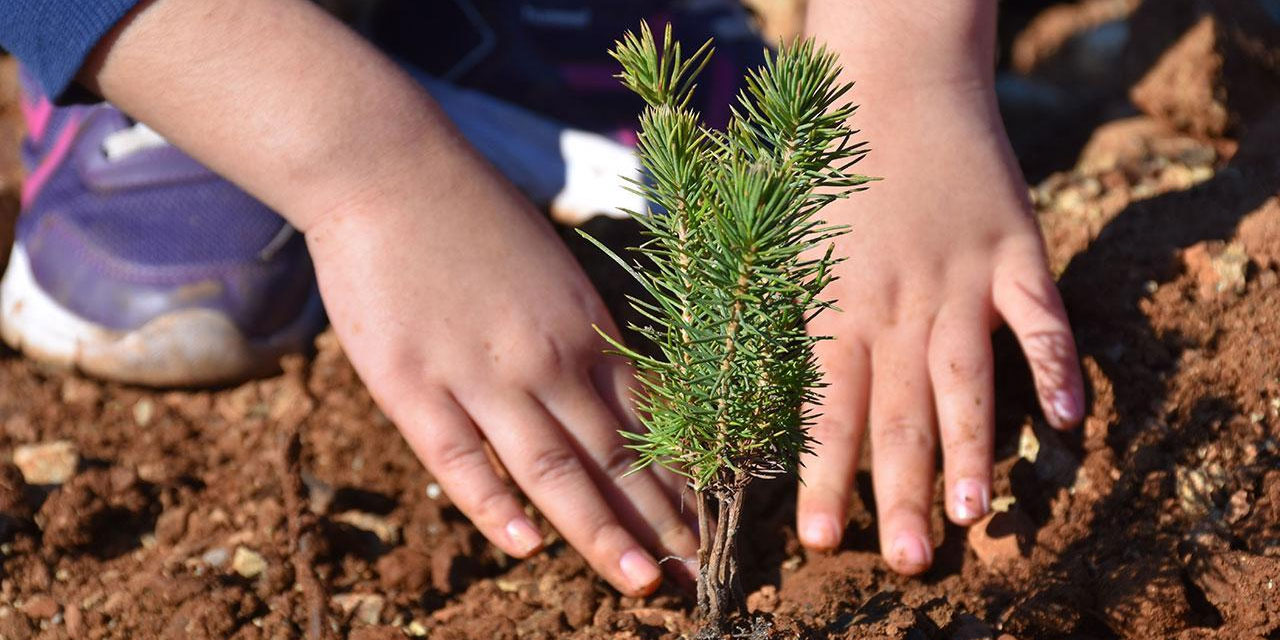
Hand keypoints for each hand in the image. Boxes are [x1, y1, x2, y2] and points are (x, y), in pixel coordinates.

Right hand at [305, 163, 697, 595]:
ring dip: (602, 531)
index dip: (680, 479)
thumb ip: (580, 334)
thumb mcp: (551, 269)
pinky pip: (461, 458)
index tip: (711, 525)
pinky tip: (527, 545)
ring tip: (644, 583)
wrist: (388, 169)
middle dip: (661, 523)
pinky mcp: (414, 385)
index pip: (647, 421)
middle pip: (614, 456)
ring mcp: (480, 374)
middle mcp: (546, 358)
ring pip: (554, 469)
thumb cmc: (473, 214)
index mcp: (584, 328)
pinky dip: (495, 504)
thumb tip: (612, 390)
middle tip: (701, 578)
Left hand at [794, 80, 1084, 573]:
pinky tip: (1069, 419)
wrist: (891, 80)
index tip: (821, 539)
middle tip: (907, 560)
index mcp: (833, 306)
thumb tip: (767, 399)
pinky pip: (1041, 317)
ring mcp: (961, 280)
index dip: (822, 476)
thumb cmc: (822, 167)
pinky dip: (1058, 364)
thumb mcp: (784, 243)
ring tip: (976, 516)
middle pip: (898, 413)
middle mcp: (896, 305)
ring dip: (973, 449)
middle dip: (899, 493)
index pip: (826, 408)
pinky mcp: (1014, 251)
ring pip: (966, 379)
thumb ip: (784, 319)